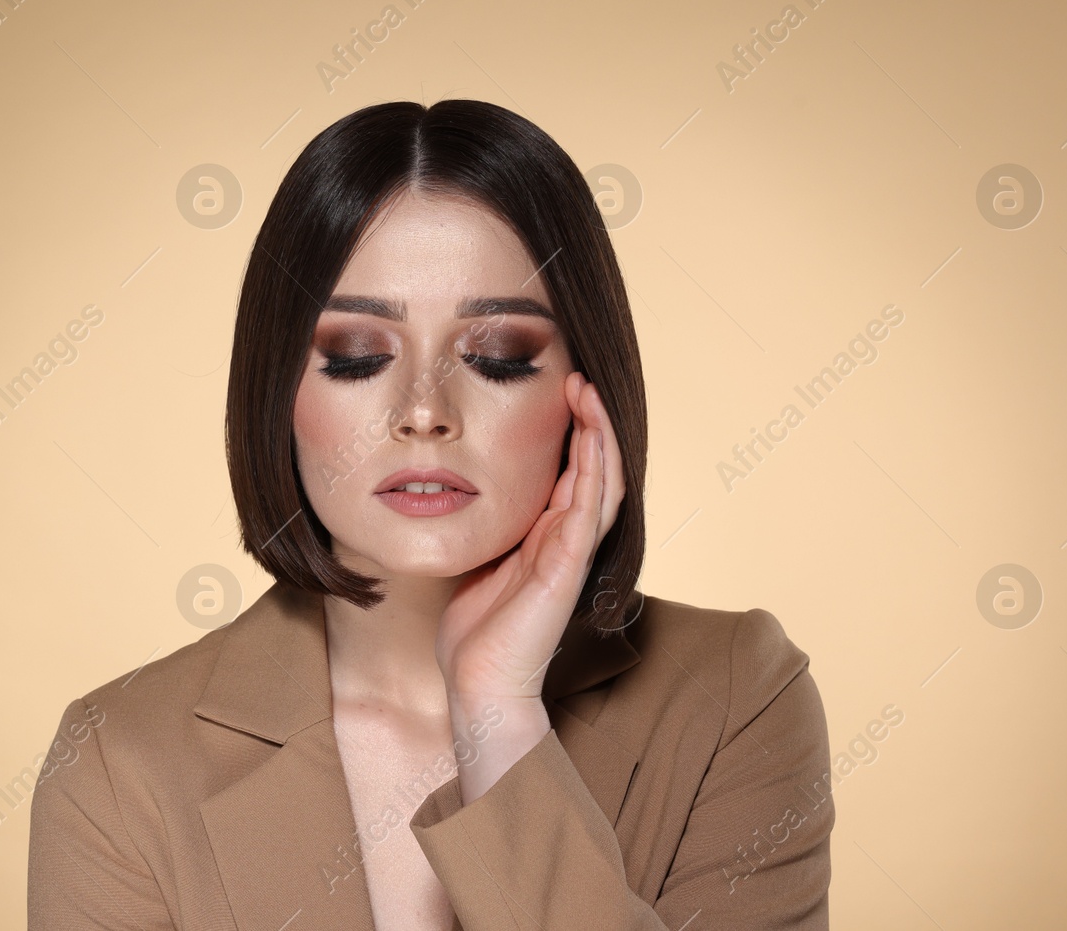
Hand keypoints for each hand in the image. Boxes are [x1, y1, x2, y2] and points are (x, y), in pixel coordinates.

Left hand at [434, 372, 625, 799]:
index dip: (573, 433)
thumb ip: (488, 532)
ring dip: (599, 436)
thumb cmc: (476, 635)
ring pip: (600, 483)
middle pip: (595, 470)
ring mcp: (570, 555)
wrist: (479, 687)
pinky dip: (593, 472)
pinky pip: (586, 512)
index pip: (572, 475)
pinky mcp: (565, 569)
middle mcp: (565, 542)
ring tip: (589, 393)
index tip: (561, 392)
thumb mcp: (479, 564)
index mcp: (546, 539)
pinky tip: (590, 439)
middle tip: (580, 379)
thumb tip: (465, 494)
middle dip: (591, 422)